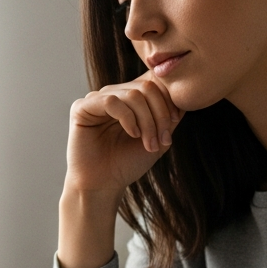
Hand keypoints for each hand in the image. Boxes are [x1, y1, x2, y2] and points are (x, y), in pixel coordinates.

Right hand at [65, 72, 183, 197]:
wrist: (105, 185)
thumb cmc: (128, 163)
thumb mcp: (158, 137)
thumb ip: (170, 116)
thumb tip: (184, 96)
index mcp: (128, 98)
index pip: (153, 82)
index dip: (168, 99)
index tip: (174, 123)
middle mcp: (113, 94)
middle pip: (146, 87)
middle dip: (160, 114)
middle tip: (163, 139)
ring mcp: (96, 99)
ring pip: (132, 94)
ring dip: (147, 120)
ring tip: (149, 143)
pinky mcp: (82, 108)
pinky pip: (111, 101)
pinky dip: (128, 118)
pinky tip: (132, 134)